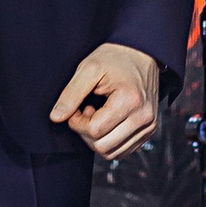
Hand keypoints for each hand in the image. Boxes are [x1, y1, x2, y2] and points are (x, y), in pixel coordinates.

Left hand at [50, 43, 161, 160]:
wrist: (142, 53)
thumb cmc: (115, 57)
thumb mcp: (89, 68)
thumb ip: (71, 94)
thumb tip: (56, 118)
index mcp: (130, 101)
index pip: (94, 131)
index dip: (78, 122)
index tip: (78, 107)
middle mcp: (144, 117)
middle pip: (103, 146)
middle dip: (87, 132)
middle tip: (87, 110)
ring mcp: (149, 126)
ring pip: (112, 153)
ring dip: (98, 139)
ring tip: (98, 115)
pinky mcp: (149, 130)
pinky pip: (123, 151)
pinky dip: (110, 141)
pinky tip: (108, 121)